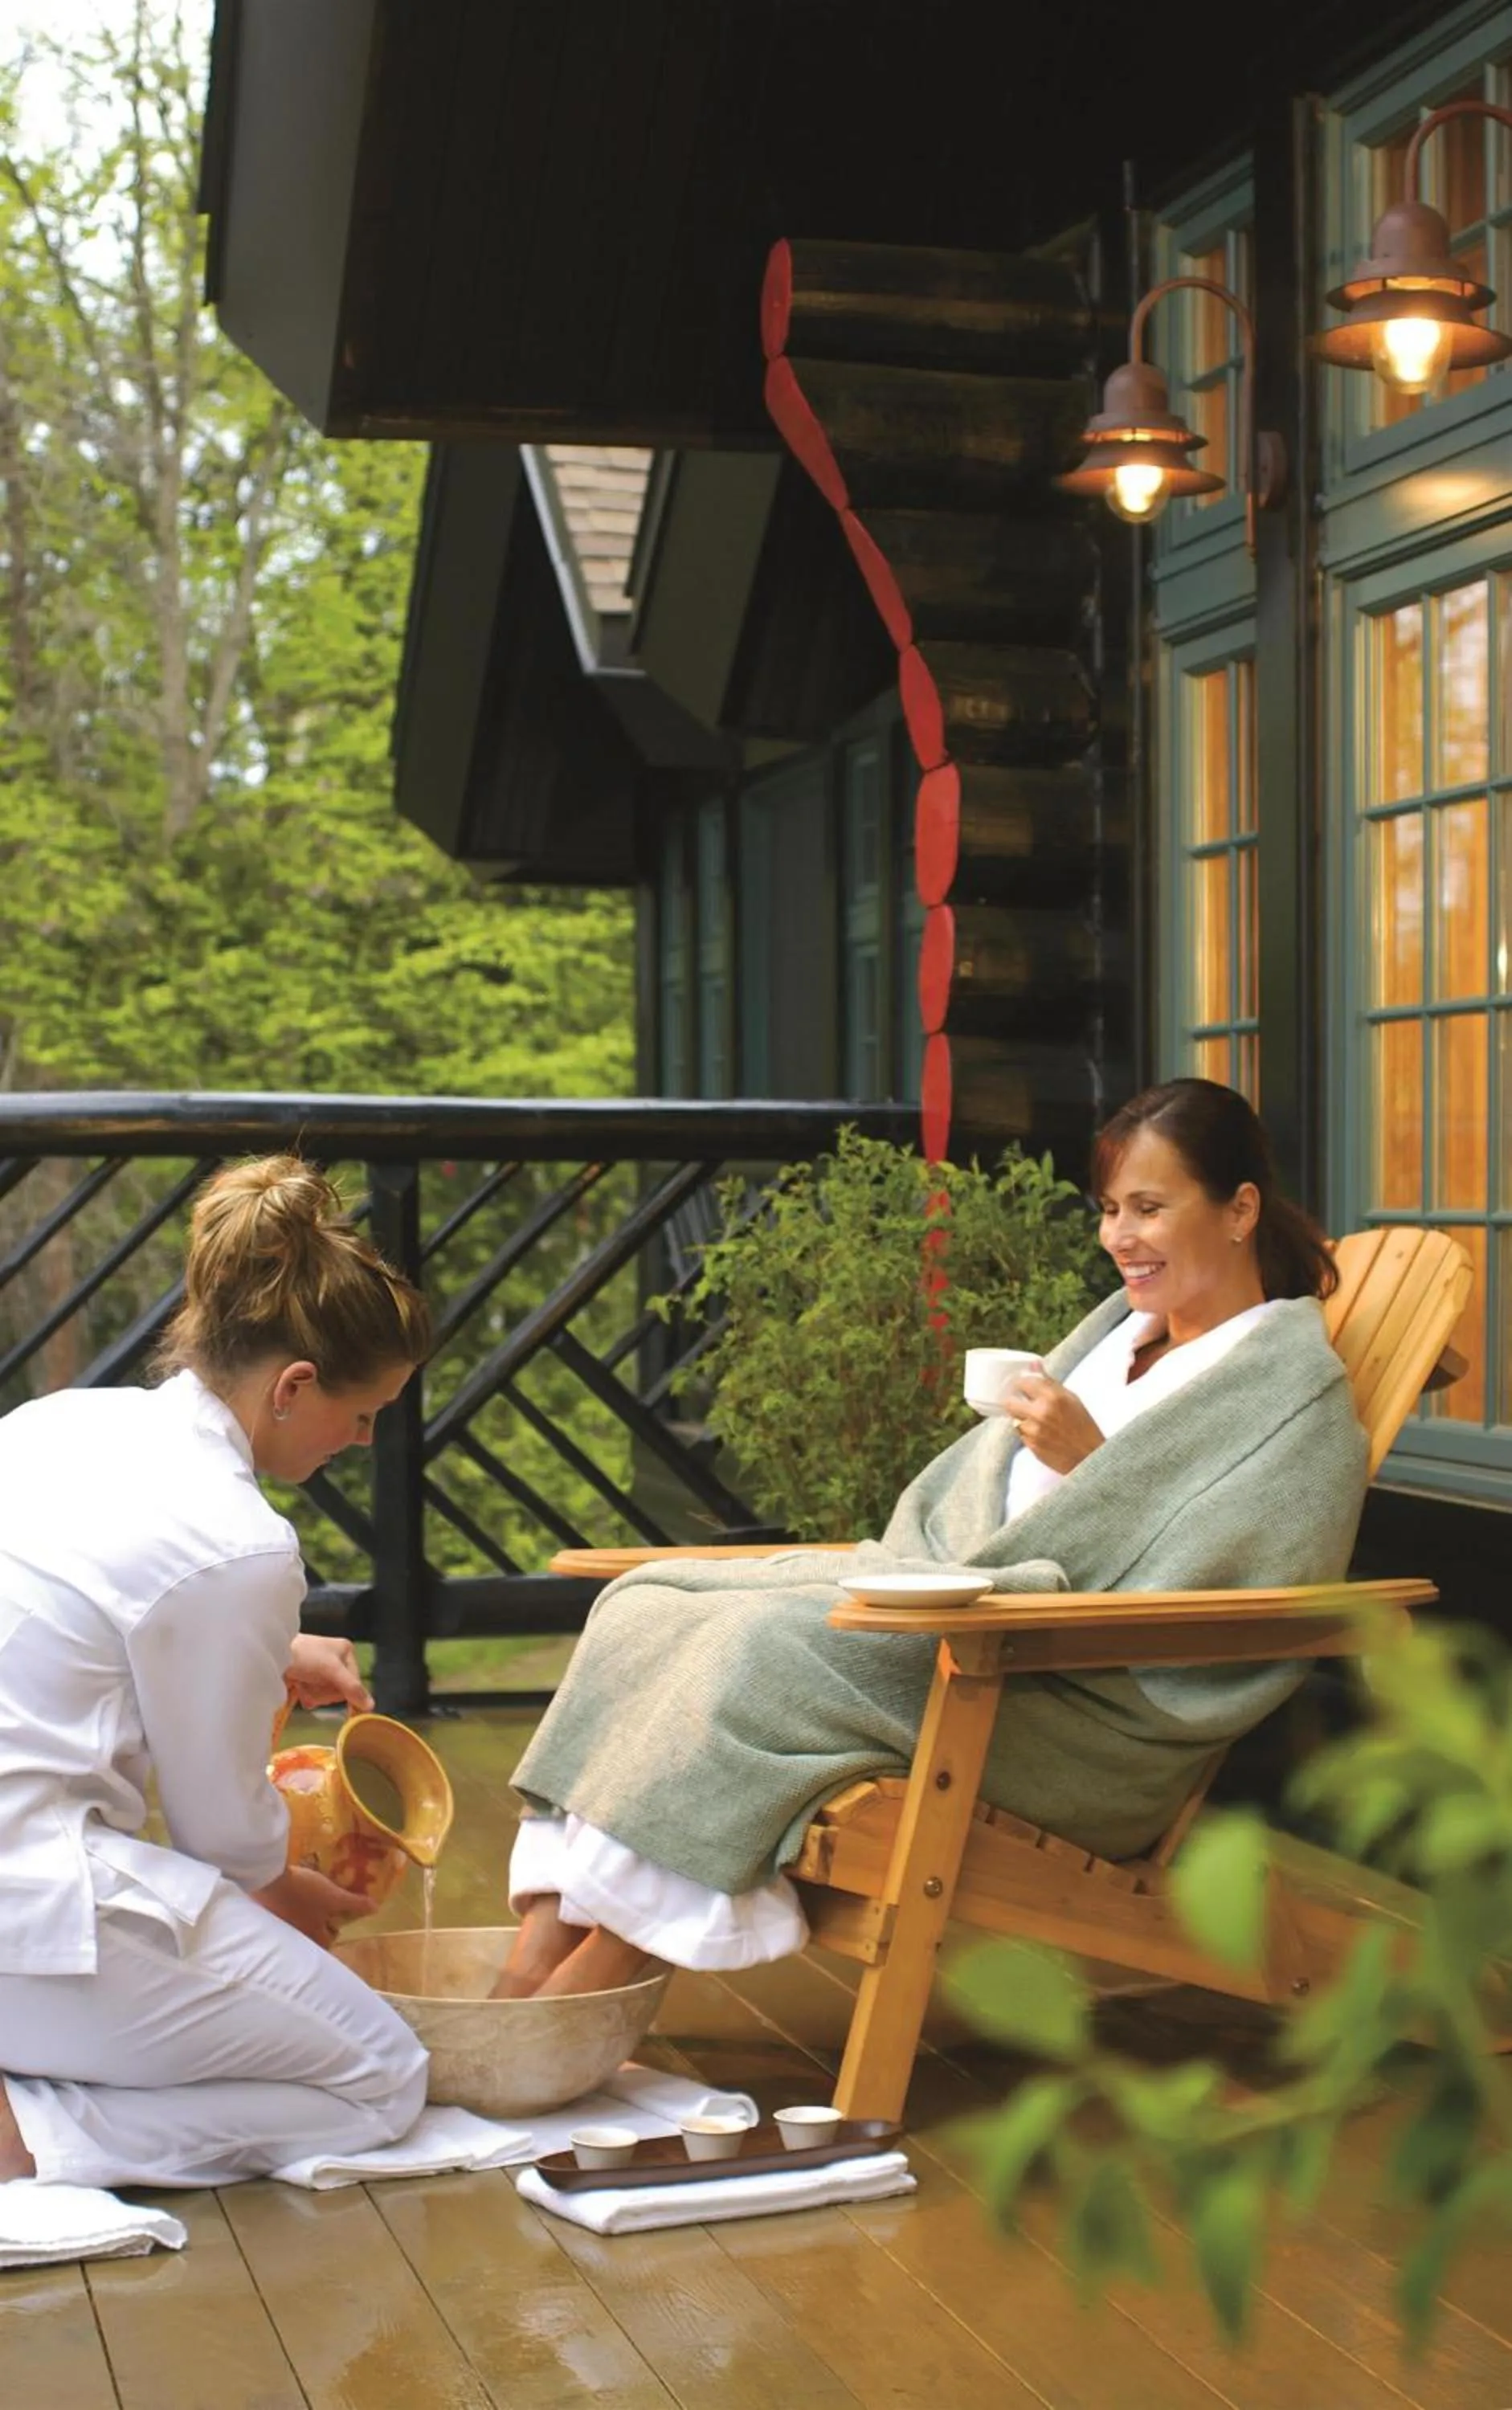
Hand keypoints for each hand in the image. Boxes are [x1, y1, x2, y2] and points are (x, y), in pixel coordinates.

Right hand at [251, 1864, 371, 1946]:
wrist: (269, 1880)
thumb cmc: (305, 1891)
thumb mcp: (334, 1896)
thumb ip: (354, 1904)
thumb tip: (375, 1909)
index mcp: (312, 1933)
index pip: (326, 1943)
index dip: (334, 1935)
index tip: (337, 1924)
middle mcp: (295, 1935)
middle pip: (309, 1935)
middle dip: (317, 1927)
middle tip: (324, 1912)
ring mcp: (280, 1924)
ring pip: (294, 1925)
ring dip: (302, 1917)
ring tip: (308, 1901)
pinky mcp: (268, 1913)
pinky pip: (282, 1914)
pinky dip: (288, 1908)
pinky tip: (290, 1896)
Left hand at [283, 1632, 371, 1714]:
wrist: (269, 1654)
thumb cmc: (303, 1656)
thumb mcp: (330, 1669)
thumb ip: (351, 1687)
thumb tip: (370, 1706)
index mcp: (345, 1651)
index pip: (354, 1682)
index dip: (341, 1689)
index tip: (328, 1684)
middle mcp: (335, 1660)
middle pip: (340, 1690)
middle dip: (324, 1690)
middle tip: (312, 1681)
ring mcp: (320, 1671)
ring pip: (326, 1695)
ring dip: (314, 1693)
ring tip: (302, 1682)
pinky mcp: (306, 1680)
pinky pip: (315, 1697)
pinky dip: (307, 1695)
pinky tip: (298, 1687)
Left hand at [1002, 1371, 1103, 1475]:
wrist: (1090, 1456)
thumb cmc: (1083, 1426)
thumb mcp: (1071, 1398)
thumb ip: (1049, 1381)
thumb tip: (1033, 1364)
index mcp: (1053, 1396)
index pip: (1022, 1382)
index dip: (1021, 1384)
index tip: (1022, 1387)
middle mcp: (1041, 1412)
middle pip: (1009, 1401)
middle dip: (1014, 1401)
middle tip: (1022, 1403)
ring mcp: (1034, 1430)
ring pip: (1014, 1419)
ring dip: (1022, 1419)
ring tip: (1039, 1422)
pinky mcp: (1031, 1446)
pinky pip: (1021, 1434)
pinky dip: (1027, 1433)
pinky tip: (1042, 1434)